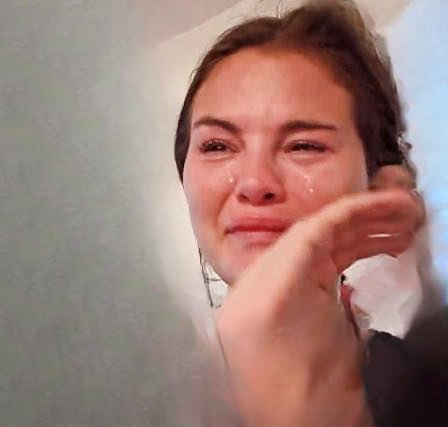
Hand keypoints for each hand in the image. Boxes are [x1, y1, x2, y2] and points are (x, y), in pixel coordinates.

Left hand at [216, 189, 422, 426]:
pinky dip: (340, 260)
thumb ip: (326, 284)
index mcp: (260, 295)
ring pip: (310, 253)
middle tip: (405, 216)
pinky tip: (372, 253)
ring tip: (400, 235)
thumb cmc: (314, 404)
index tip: (392, 202)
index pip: (307, 232)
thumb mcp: (335, 342)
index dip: (354, 211)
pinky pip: (306, 273)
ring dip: (355, 239)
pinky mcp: (274, 312)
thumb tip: (344, 247)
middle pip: (307, 238)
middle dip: (359, 222)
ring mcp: (260, 301)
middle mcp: (252, 291)